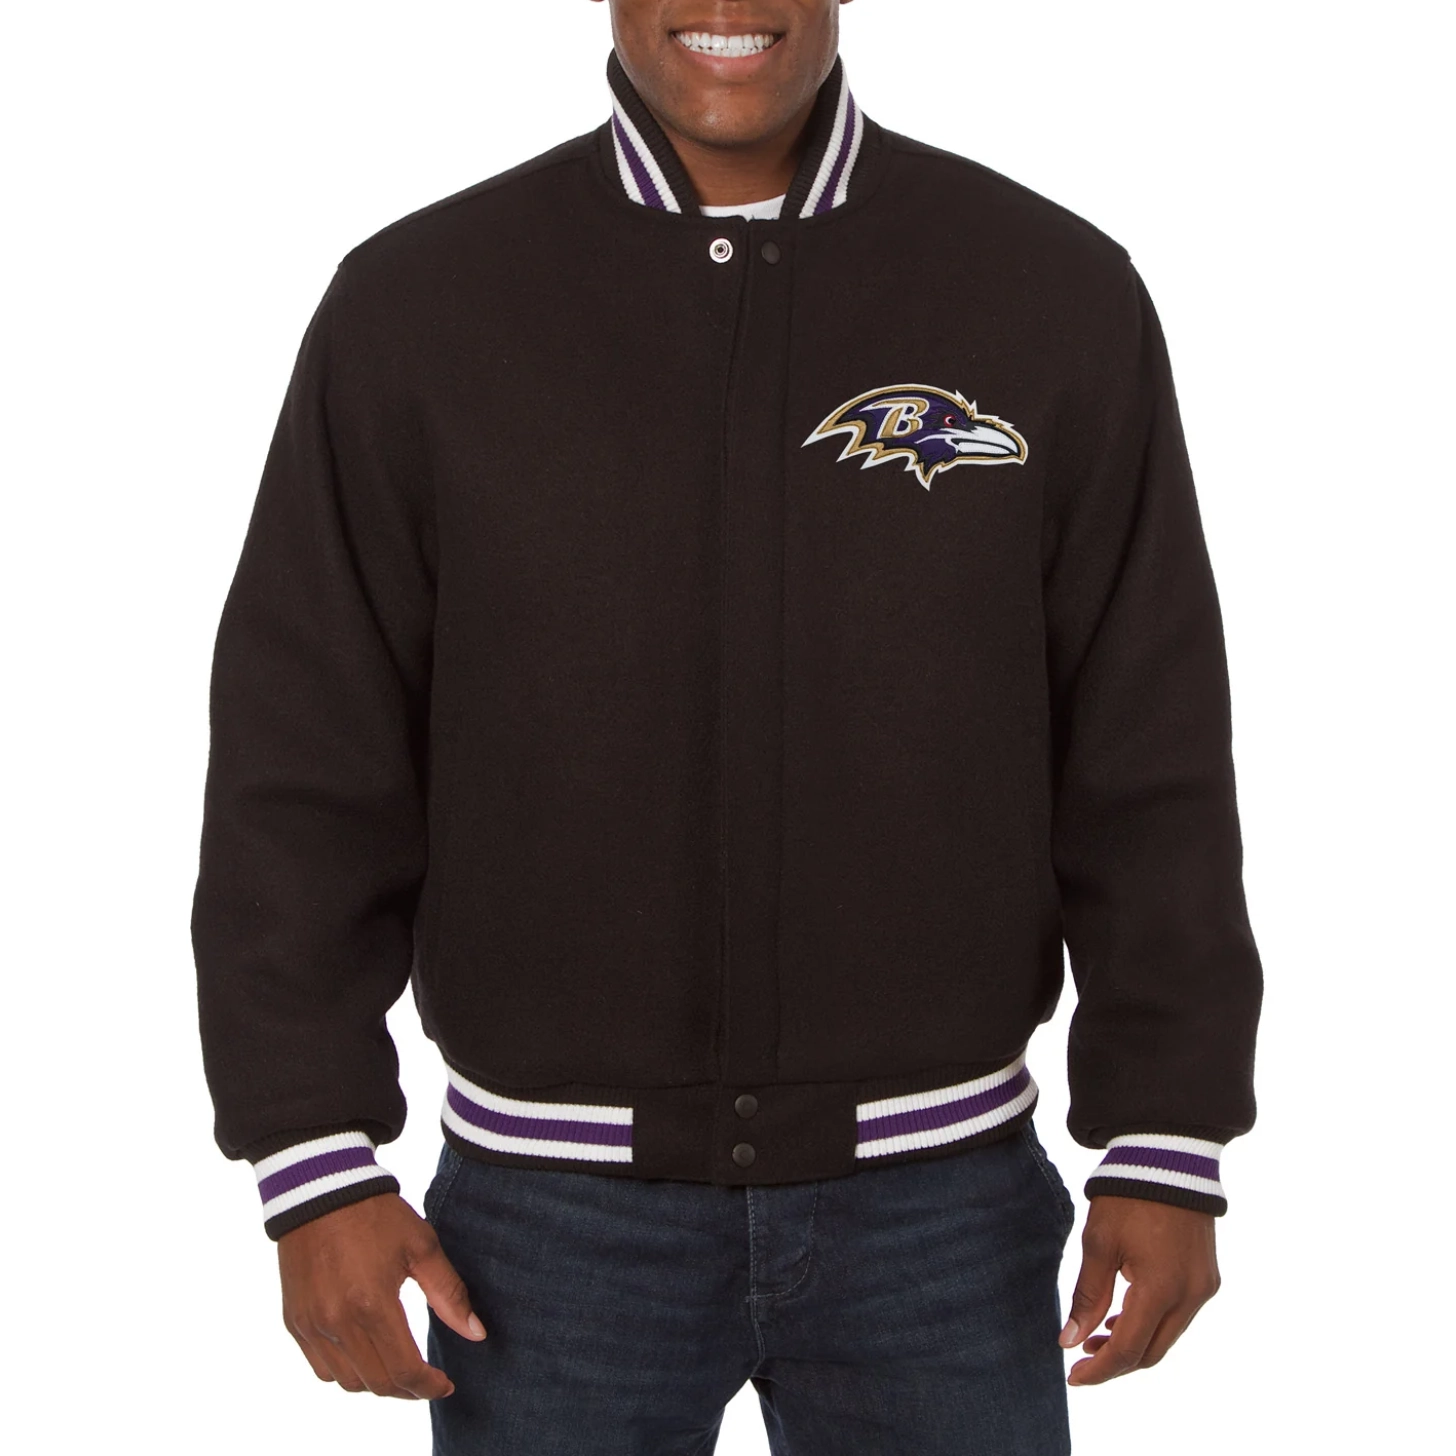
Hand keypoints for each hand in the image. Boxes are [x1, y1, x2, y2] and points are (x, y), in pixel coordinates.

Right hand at [278, 1192, 486, 1398]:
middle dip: (407, 1390)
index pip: (403, 1370)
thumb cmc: (377, 1215)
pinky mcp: (294, 1320)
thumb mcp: (422, 1246)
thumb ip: (449, 1294)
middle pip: (376, 1383)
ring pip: (346, 1381)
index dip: (429, 1386)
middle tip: (427, 1381)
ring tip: (400, 1368)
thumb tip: (476, 1333)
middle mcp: (337, 1321)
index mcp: (372, 1303)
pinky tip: (366, 1355)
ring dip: (376, 1383)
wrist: (322, 1190)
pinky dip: (346, 1371)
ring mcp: (311, 1324)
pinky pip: (321, 1366)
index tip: (447, 1384)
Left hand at [1059, 1195, 1219, 1384]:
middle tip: (1082, 1357)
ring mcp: (1203, 1287)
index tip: (1073, 1376)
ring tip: (1097, 1336)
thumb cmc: (1127, 1196)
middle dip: (1116, 1361)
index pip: (1128, 1350)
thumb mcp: (1099, 1244)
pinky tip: (1125, 1314)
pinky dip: (1152, 1323)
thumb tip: (1071, 1340)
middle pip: (1152, 1351)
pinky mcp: (1207, 1276)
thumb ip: (1088, 1296)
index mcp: (1161, 1290)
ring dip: (1135, 1343)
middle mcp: (1190, 1296)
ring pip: (1167, 1336)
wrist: (1167, 1156)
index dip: (1099, 1369)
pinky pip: (1179, 1316)